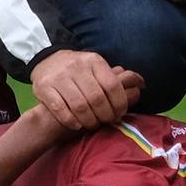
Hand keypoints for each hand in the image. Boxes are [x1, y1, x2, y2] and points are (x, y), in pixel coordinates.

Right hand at [28, 50, 143, 132]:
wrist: (45, 61)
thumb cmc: (79, 70)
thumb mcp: (96, 67)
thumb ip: (115, 77)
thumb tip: (141, 85)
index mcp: (93, 61)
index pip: (112, 86)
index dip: (119, 104)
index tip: (119, 114)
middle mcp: (76, 67)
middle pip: (97, 99)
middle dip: (105, 115)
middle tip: (106, 122)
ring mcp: (59, 77)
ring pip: (79, 106)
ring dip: (89, 121)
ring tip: (92, 125)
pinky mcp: (44, 88)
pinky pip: (61, 109)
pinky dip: (71, 121)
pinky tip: (77, 124)